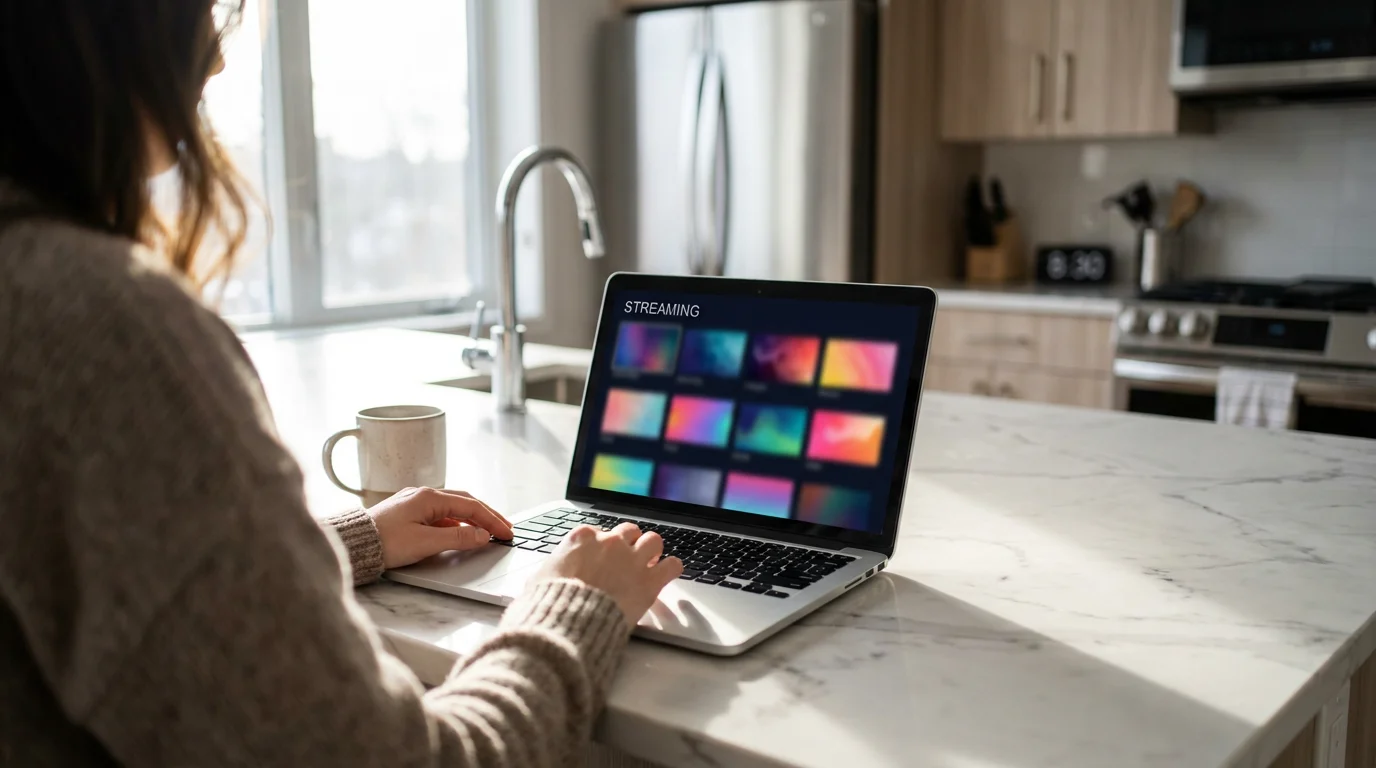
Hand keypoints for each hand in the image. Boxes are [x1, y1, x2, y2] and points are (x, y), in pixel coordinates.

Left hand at [369, 487, 513, 569]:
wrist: (353, 544)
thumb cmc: (384, 543)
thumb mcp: (425, 543)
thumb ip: (457, 539)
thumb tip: (482, 536)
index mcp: (429, 497)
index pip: (471, 507)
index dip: (492, 520)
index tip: (507, 532)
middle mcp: (423, 494)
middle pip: (464, 502)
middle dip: (487, 515)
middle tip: (504, 528)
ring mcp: (414, 502)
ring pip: (452, 507)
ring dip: (471, 518)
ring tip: (486, 531)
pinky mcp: (407, 512)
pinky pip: (439, 514)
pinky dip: (455, 523)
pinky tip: (459, 533)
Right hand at [534, 522, 682, 624]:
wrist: (570, 620)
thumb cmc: (551, 602)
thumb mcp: (540, 578)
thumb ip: (552, 569)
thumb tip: (547, 575)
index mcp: (583, 538)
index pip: (600, 532)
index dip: (603, 546)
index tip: (603, 558)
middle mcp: (611, 543)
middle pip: (629, 531)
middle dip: (630, 544)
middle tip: (628, 560)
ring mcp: (633, 559)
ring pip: (654, 540)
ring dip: (652, 551)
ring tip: (649, 564)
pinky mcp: (649, 580)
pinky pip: (673, 565)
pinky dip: (671, 569)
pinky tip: (666, 575)